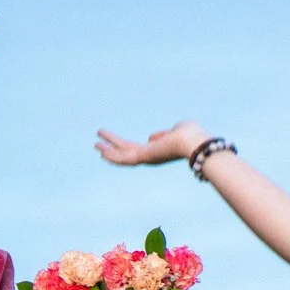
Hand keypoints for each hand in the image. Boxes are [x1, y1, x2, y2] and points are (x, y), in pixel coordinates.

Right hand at [96, 121, 210, 167]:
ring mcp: (146, 158)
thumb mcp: (175, 131)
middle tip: (98, 145)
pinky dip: (111, 155)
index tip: (115, 145)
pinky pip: (123, 158)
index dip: (125, 147)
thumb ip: (162, 135)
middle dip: (112, 149)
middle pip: (126, 153)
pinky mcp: (143, 157)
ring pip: (122, 156)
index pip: (138, 149)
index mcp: (158, 151)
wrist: (194, 142)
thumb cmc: (191, 135)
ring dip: (108, 151)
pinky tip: (100, 150)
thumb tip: (151, 138)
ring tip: (95, 144)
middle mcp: (151, 157)